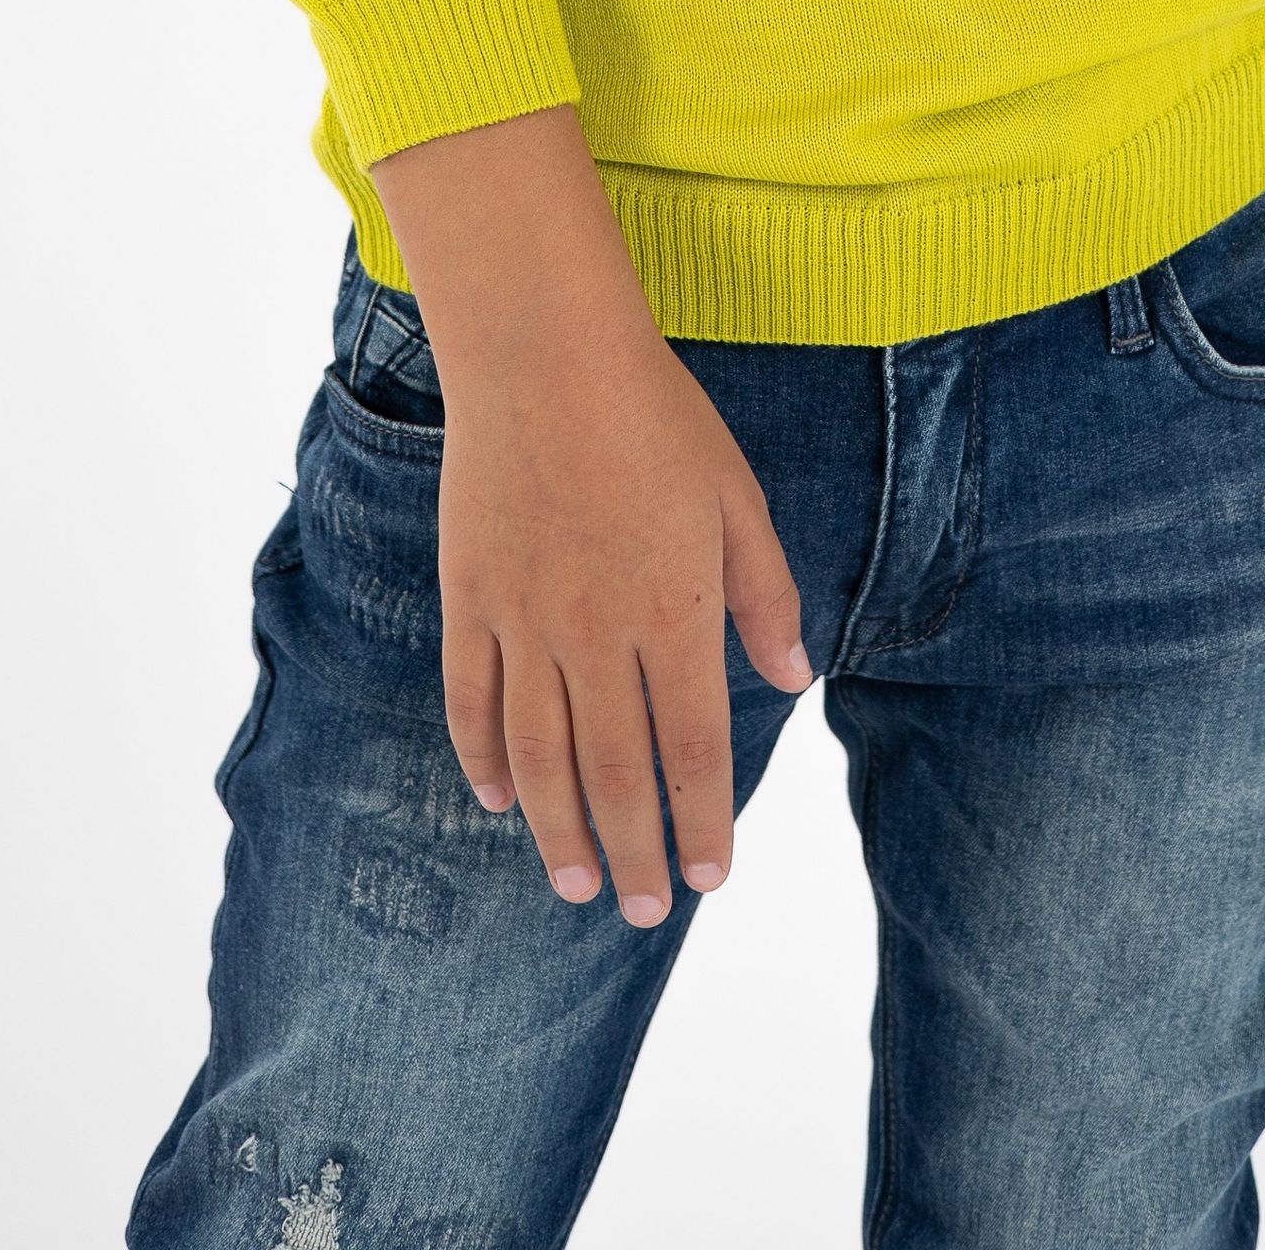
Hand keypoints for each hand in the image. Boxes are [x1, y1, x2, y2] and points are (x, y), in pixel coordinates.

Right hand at [436, 296, 813, 924]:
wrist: (543, 352)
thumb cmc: (654, 416)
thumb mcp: (735, 495)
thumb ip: (763, 593)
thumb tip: (793, 676)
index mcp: (674, 609)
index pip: (694, 748)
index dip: (703, 821)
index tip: (713, 875)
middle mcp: (597, 631)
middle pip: (614, 772)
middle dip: (634, 852)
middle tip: (648, 912)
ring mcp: (525, 620)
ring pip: (540, 756)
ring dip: (560, 830)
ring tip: (579, 885)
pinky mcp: (471, 598)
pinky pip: (473, 701)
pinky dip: (486, 760)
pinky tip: (502, 801)